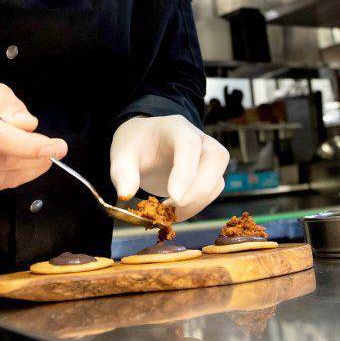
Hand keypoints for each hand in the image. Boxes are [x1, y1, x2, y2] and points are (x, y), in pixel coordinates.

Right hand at [0, 82, 67, 192]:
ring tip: (42, 157)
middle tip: (54, 151)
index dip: (28, 145)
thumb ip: (9, 104)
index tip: (54, 146)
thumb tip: (28, 126)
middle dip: (35, 158)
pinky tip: (24, 166)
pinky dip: (16, 177)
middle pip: (0, 160)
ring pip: (0, 177)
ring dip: (29, 170)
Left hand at [109, 115, 229, 220]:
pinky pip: (212, 191)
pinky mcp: (209, 173)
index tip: (174, 197)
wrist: (145, 143)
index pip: (189, 144)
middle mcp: (198, 138)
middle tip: (174, 207)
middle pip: (216, 157)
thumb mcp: (122, 154)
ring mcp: (207, 155)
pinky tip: (175, 213)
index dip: (185, 171)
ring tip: (169, 213)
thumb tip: (126, 195)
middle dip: (199, 188)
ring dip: (198, 202)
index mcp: (175, 127)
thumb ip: (122, 173)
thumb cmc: (136, 145)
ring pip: (217, 178)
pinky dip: (197, 206)